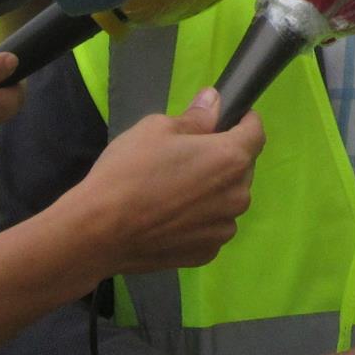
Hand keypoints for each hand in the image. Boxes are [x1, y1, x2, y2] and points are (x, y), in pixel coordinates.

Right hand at [72, 87, 265, 275]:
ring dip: (213, 191)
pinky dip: (199, 219)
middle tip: (188, 156)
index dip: (244, 121)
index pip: (256, 132)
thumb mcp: (157, 129)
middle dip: (223, 158)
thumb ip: (195, 117)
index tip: (229, 119)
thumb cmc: (129, 172)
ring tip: (175, 191)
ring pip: (227, 200)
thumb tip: (214, 101)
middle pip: (242, 168)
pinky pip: (211, 227)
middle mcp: (237, 196)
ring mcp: (223, 230)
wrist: (98, 231)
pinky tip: (169, 217)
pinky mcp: (207, 253)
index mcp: (230, 159)